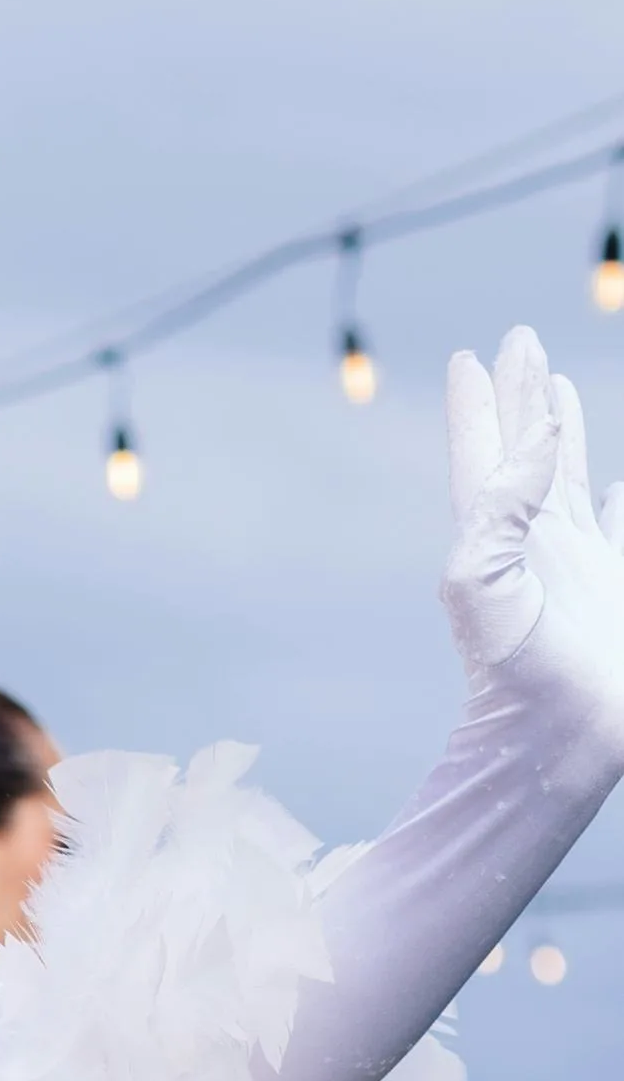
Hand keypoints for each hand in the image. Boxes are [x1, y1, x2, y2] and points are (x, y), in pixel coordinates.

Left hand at [443, 326, 623, 756]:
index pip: (484, 452)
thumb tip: (531, 440)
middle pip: (524, 448)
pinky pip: (620, 524)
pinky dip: (617, 497)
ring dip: (561, 432)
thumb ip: (502, 506)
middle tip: (516, 341)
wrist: (558, 739)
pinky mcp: (613, 584)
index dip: (480, 404)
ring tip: (555, 388)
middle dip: (521, 396)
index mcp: (492, 534)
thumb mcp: (484, 580)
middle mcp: (531, 539)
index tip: (472, 356)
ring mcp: (574, 561)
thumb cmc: (513, 669)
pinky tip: (616, 482)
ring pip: (568, 476)